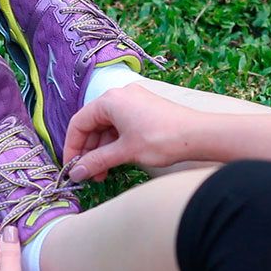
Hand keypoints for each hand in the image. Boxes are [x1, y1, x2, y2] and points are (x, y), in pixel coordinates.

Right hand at [64, 83, 198, 180]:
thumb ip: (97, 161)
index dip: (72, 147)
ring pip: (108, 127)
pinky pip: (122, 126)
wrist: (197, 135)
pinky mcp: (145, 110)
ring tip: (102, 174)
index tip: (72, 167)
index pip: (79, 122)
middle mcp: (120, 95)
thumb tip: (76, 173)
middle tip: (88, 174)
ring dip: (102, 150)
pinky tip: (116, 161)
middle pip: (93, 124)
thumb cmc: (161, 139)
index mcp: (110, 100)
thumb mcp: (124, 152)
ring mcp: (134, 101)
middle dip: (89, 151)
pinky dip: (116, 144)